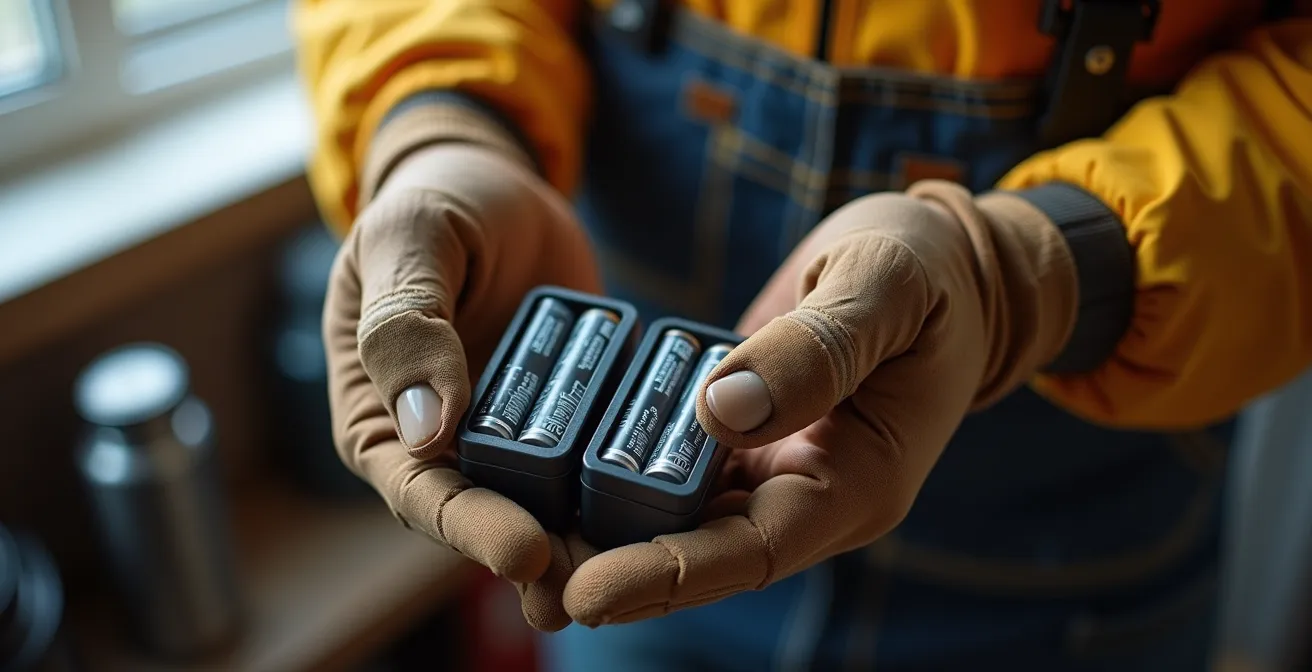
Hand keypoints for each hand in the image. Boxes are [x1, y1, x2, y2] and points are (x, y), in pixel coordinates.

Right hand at [323, 142, 600, 630]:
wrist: (499, 188)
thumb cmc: (436, 206)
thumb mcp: (412, 242)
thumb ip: (406, 323)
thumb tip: (422, 429)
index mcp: (383, 417)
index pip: (419, 491)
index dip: (470, 528)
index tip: (527, 555)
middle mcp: (446, 443)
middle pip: (490, 515)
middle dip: (543, 558)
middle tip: (597, 592)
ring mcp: (513, 435)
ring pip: (550, 501)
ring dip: (592, 540)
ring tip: (644, 575)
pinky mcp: (572, 416)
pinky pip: (600, 457)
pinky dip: (634, 484)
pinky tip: (683, 507)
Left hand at [561, 181, 1077, 624]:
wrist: (944, 264)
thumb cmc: (931, 271)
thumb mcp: (885, 288)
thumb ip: (815, 349)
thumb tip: (720, 408)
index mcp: (856, 482)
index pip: (753, 550)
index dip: (669, 576)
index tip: (586, 591)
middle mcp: (806, 492)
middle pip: (700, 550)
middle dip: (612, 568)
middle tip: (517, 580)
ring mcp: (772, 466)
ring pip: (677, 516)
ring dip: (599, 531)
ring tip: (508, 542)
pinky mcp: (739, 431)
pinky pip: (671, 462)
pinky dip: (613, 469)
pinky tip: (545, 469)